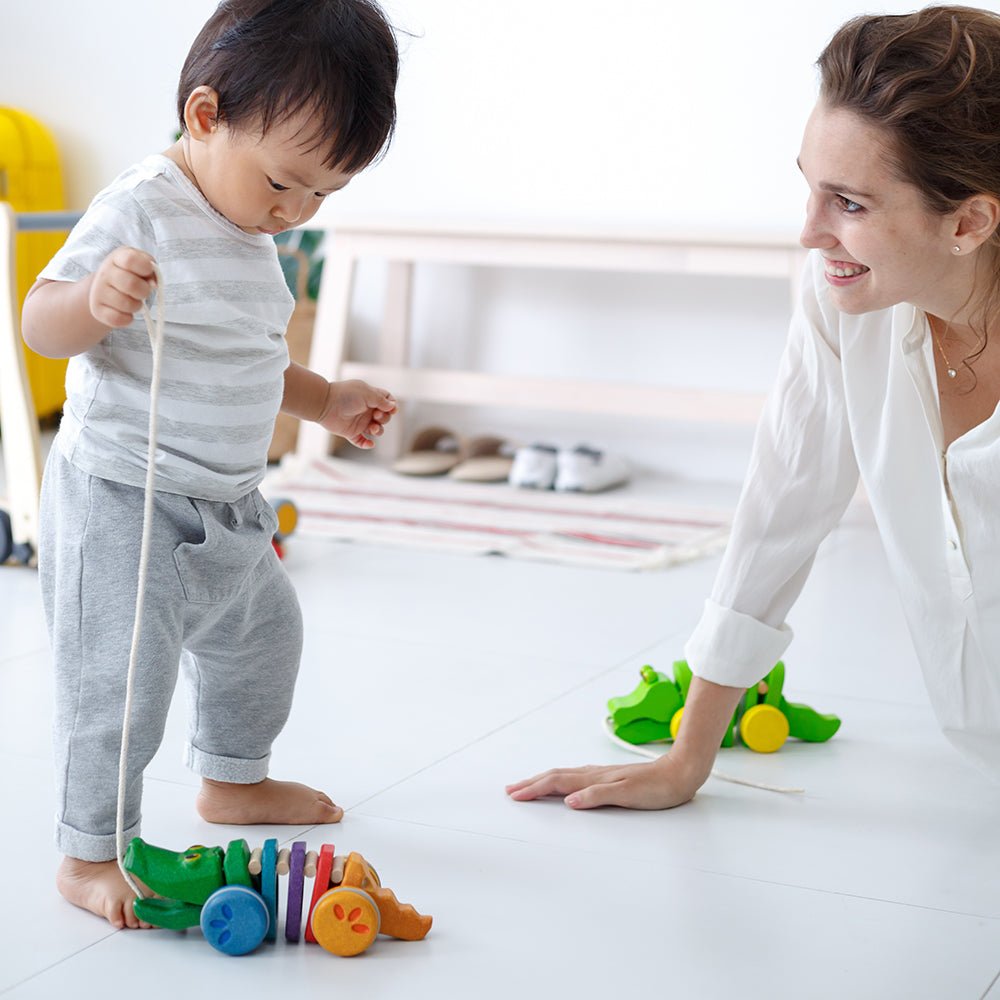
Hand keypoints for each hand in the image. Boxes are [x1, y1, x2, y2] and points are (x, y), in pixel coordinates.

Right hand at [89, 247, 156, 328]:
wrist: (106, 288)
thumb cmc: (130, 275)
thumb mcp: (141, 266)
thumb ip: (151, 271)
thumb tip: (153, 283)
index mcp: (117, 258)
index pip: (130, 260)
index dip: (145, 268)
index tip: (148, 272)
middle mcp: (104, 273)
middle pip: (132, 284)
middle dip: (144, 291)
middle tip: (142, 291)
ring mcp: (98, 291)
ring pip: (128, 305)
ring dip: (137, 306)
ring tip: (132, 300)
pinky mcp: (97, 310)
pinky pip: (119, 319)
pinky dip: (127, 319)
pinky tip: (125, 312)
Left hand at [317, 379, 396, 447]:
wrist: (325, 404)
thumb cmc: (345, 395)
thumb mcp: (367, 393)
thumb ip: (381, 400)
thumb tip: (393, 407)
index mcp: (370, 398)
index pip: (386, 401)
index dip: (391, 405)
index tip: (391, 409)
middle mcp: (366, 410)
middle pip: (384, 417)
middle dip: (384, 418)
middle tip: (376, 416)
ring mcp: (359, 422)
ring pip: (376, 430)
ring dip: (378, 431)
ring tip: (372, 429)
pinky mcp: (351, 432)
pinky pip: (362, 441)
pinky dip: (367, 444)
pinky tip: (370, 444)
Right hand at [505, 754, 705, 810]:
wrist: (680, 772)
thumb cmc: (657, 787)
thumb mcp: (628, 794)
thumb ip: (598, 796)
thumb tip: (570, 801)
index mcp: (594, 778)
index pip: (557, 783)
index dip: (534, 788)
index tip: (515, 795)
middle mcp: (594, 774)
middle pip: (555, 776)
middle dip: (531, 783)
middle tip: (511, 789)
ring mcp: (601, 774)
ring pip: (564, 776)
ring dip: (543, 780)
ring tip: (528, 785)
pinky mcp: (609, 777)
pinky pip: (575, 778)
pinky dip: (560, 781)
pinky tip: (563, 784)